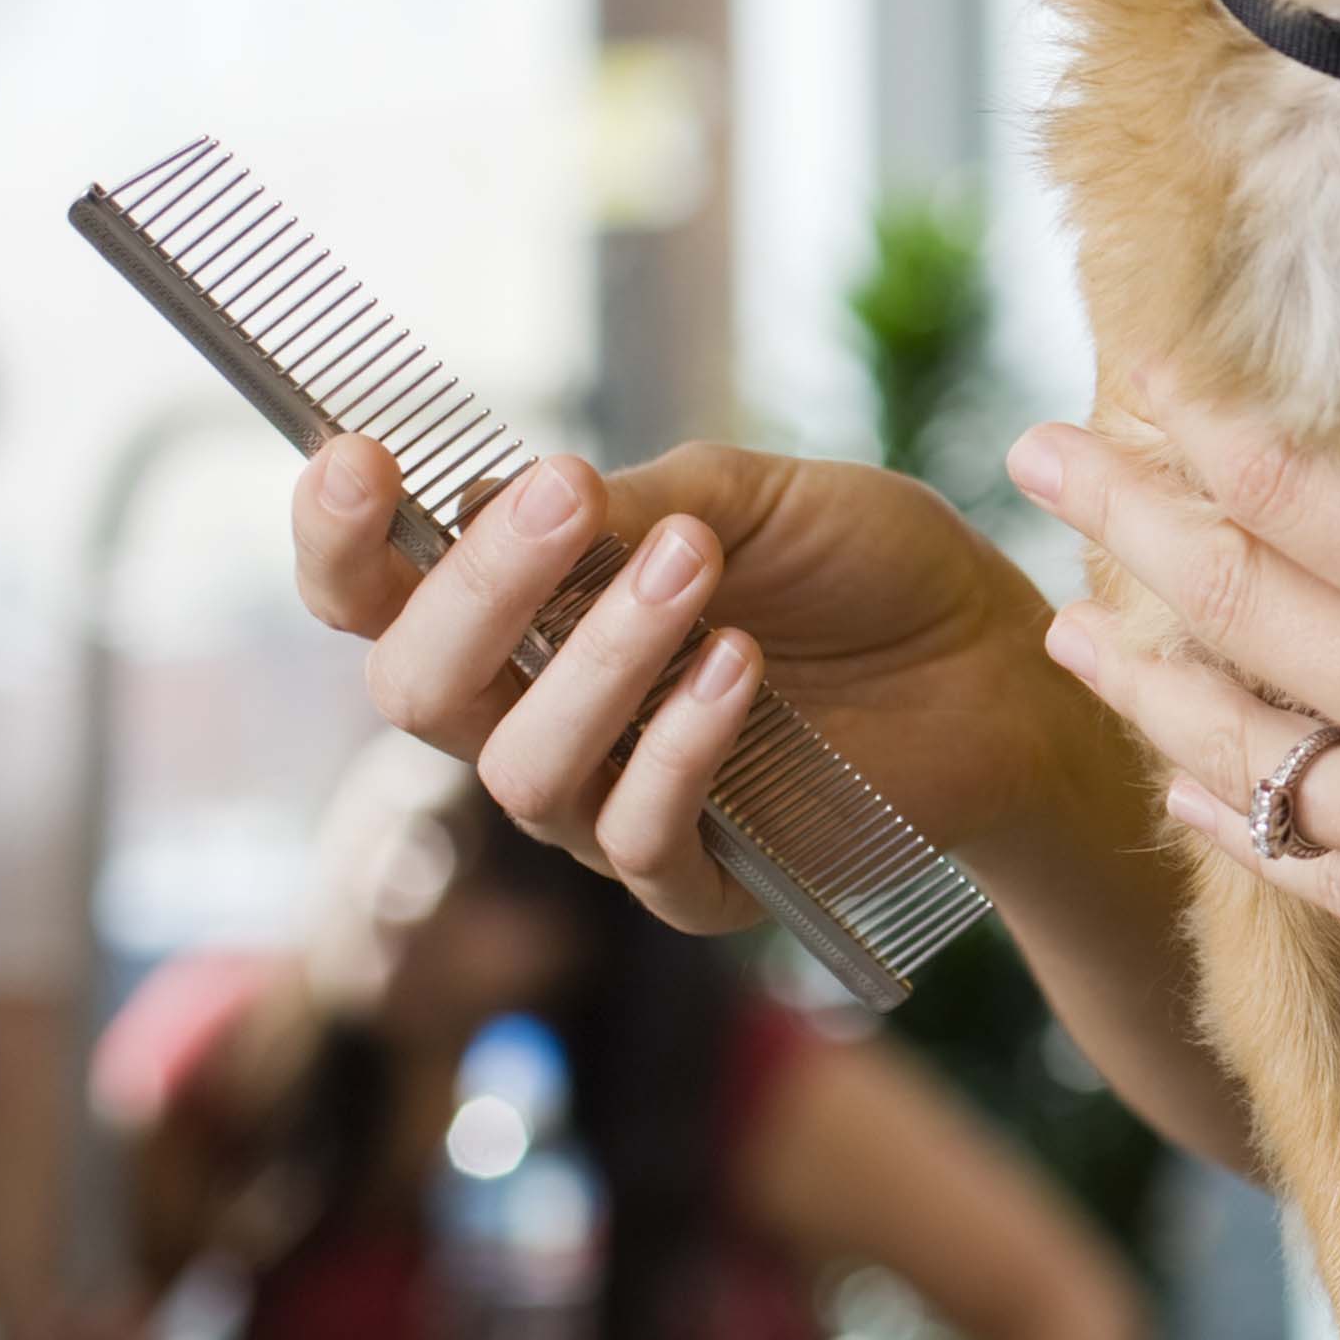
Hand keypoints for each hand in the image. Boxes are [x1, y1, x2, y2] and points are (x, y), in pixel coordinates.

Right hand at [292, 437, 1132, 937]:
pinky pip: (636, 836)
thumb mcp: (752, 497)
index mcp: (523, 615)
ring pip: (520, 766)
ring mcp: (603, 806)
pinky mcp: (694, 880)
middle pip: (415, 690)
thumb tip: (513, 501)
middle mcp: (534, 718)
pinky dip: (680, 746)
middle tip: (567, 500)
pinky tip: (742, 668)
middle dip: (477, 590)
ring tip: (694, 566)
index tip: (359, 460)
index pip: (373, 598)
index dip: (340, 541)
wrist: (999, 656)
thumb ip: (636, 503)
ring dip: (602, 656)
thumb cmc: (864, 567)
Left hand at [1016, 284, 1339, 1168]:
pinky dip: (1235, 829)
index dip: (1215, 435)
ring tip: (1068, 632)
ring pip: (1244, 756)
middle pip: (1242, 615)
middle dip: (1130, 524)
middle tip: (1034, 460)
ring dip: (1145, 684)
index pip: (1310, 507)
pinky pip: (1313, 877)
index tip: (1140, 379)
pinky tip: (1195, 806)